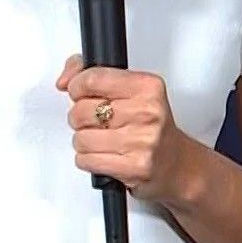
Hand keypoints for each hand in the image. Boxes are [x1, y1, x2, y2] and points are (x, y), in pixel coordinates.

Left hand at [56, 55, 195, 203]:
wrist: (177, 163)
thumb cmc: (152, 126)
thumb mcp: (133, 90)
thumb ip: (94, 74)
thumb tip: (64, 79)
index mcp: (148, 87)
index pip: (92, 79)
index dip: (77, 87)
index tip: (81, 92)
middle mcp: (147, 112)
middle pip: (81, 111)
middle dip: (81, 118)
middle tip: (97, 120)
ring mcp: (141, 141)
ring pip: (80, 138)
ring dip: (85, 141)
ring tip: (103, 140)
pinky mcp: (133, 168)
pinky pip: (85, 160)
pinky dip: (88, 159)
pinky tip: (105, 154)